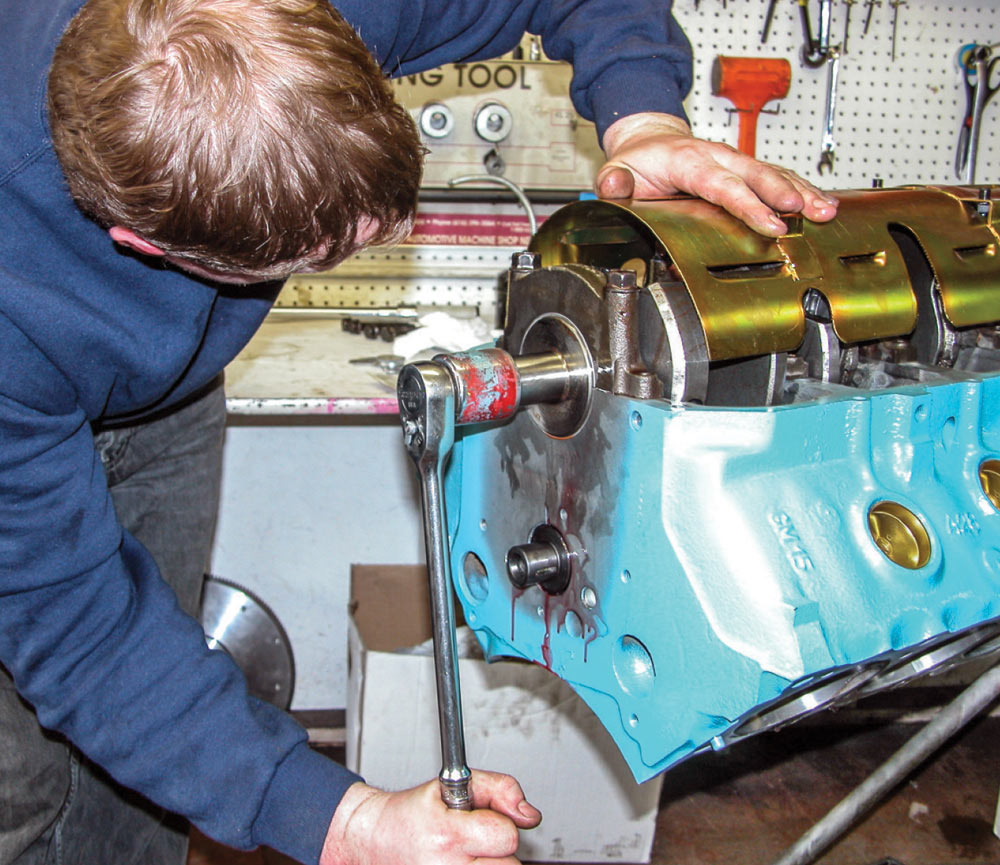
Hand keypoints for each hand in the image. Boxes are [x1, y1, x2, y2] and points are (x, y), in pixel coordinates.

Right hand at [320, 770, 541, 864]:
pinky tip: (463, 864)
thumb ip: (499, 788)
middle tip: (472, 839)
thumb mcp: (452, 784)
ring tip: (467, 854)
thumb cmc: (412, 814)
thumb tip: (529, 813)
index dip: (500, 823)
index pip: (505, 836)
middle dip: (496, 848)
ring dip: (489, 864)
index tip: (482, 820)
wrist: (375, 840)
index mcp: (447, 836)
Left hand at [597, 113, 838, 236]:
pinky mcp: (745, 170)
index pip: (723, 185)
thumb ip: (616, 182)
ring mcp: (735, 162)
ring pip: (774, 173)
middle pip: (758, 174)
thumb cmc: (640, 161)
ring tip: (827, 210)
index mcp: (689, 161)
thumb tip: (614, 186)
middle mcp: (718, 157)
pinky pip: (777, 177)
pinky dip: (800, 189)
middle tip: (808, 211)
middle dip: (785, 193)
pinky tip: (822, 205)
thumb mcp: (619, 171)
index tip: (770, 222)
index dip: (748, 204)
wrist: (650, 140)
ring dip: (802, 191)